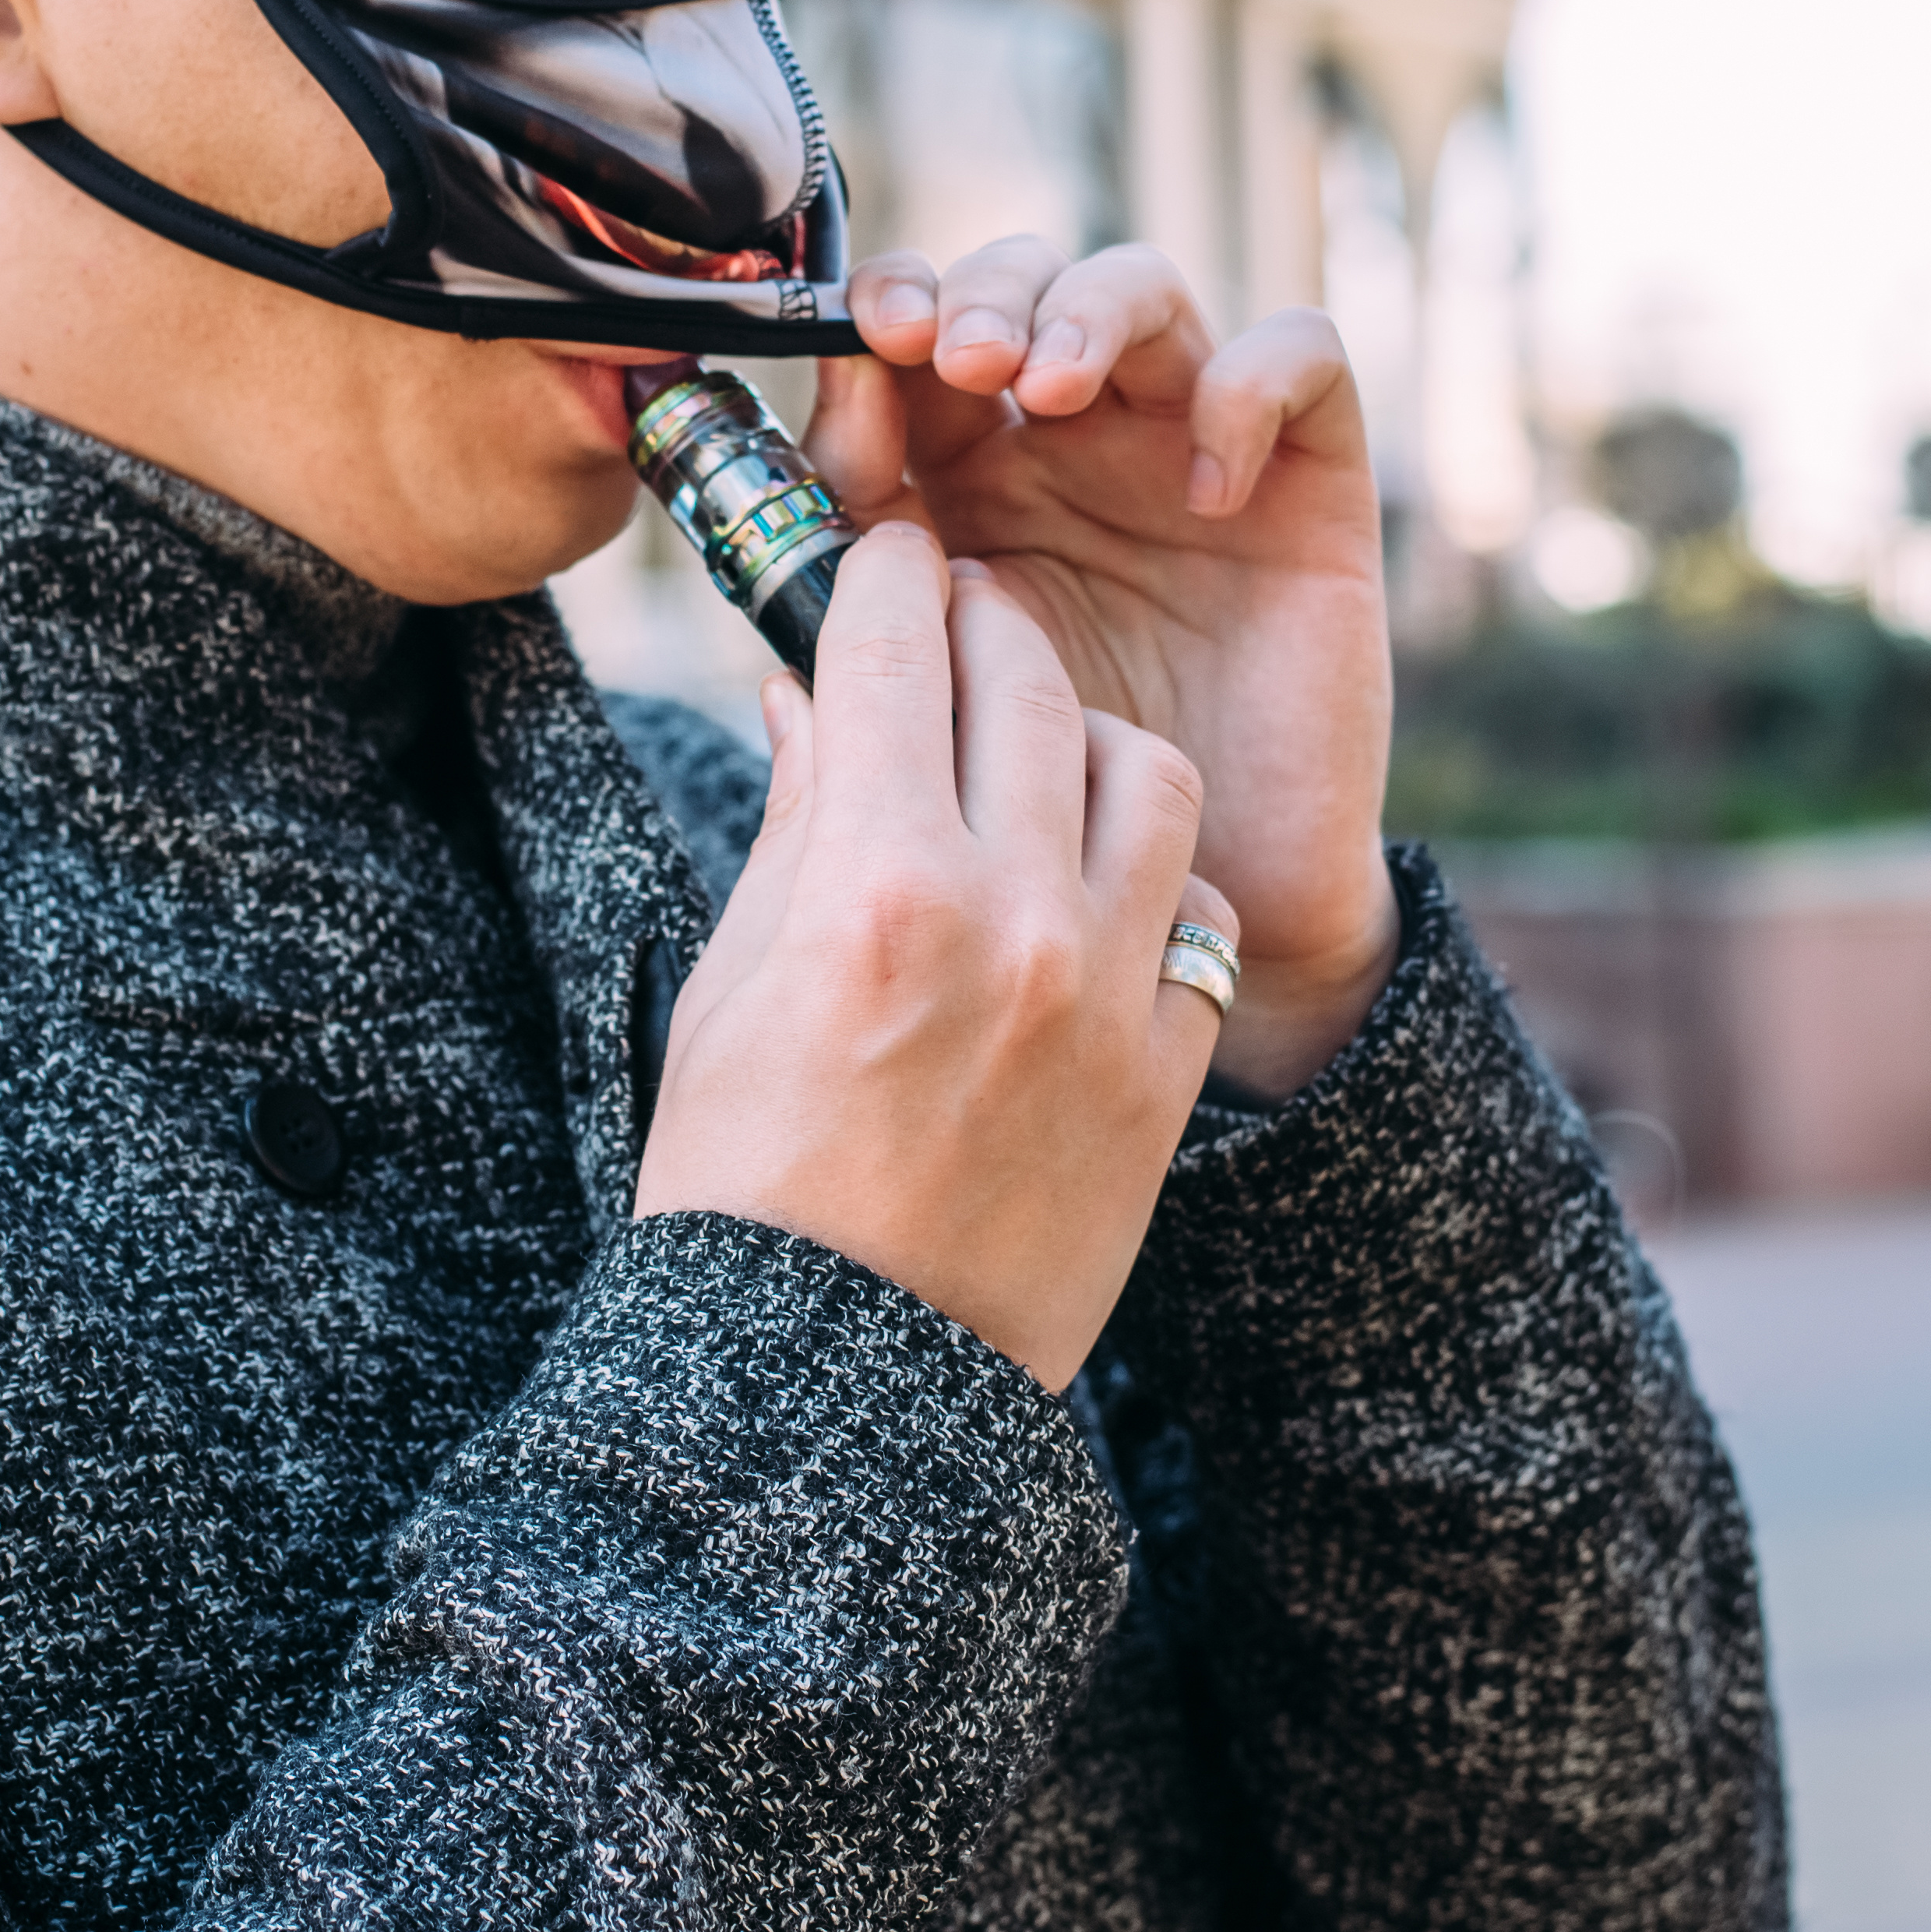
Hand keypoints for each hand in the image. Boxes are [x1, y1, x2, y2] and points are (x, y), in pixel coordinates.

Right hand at [635, 524, 1232, 1389]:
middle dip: (982, 620)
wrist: (835, 1380)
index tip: (886, 550)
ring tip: (1040, 750)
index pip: (891, 649)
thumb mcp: (730, 988)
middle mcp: (1006, 917)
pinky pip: (1199, 914)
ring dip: (1085, 737)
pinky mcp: (1165, 1071)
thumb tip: (810, 696)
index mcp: (873, 886)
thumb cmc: (744, 1184)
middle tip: (959, 614)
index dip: (884, 573)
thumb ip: (794, 826)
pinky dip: (1151, 877)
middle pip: (1023, 680)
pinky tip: (1098, 887)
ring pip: (1142, 773)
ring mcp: (1104, 994)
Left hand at [811, 242, 1398, 1094]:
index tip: (862, 341)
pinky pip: (1303, 360)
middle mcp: (1077, 444)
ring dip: (1088, 309)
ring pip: (1148, 290)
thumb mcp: (934, 702)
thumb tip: (785, 498)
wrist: (1210, 911)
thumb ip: (859, 609)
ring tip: (1048, 384)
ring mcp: (1189, 448)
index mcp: (966, 477)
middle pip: (1027, 280)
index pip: (920, 338)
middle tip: (955, 356)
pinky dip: (1248, 384)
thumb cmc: (1058, 809)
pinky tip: (1204, 481)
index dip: (889, 313)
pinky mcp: (1308, 482)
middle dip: (983, 291)